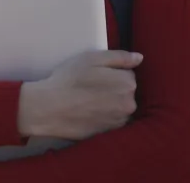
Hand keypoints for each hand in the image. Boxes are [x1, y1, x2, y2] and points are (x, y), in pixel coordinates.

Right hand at [18, 49, 142, 140]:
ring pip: (118, 105)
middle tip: (89, 86)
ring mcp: (120, 121)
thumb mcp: (92, 58)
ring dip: (109, 102)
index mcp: (128, 83)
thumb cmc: (70, 79)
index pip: (127, 73)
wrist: (50, 108)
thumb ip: (119, 57)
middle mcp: (130, 104)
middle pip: (125, 90)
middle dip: (113, 87)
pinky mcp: (109, 133)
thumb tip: (139, 58)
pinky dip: (103, 114)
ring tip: (87, 99)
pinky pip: (111, 119)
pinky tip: (87, 111)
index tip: (94, 73)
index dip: (110, 71)